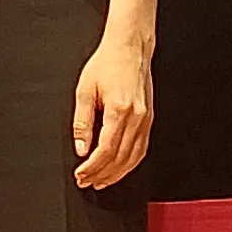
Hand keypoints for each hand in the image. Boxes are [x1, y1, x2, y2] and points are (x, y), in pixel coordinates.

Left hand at [69, 39, 155, 190]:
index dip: (92, 167)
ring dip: (117, 174)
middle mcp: (137, 118)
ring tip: (101, 181)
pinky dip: (130, 163)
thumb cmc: (107, 63)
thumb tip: (81, 148)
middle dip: (102, 175)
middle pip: (120, 158)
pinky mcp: (150, 119)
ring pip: (134, 158)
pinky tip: (120, 168)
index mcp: (119, 110)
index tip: (81, 175)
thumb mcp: (85, 90)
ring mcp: (146, 120)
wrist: (130, 48)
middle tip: (87, 182)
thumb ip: (82, 122)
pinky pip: (142, 149)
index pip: (106, 150)